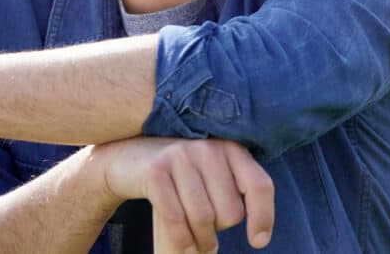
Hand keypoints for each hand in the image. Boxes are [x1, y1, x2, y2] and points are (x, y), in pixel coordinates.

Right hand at [97, 137, 273, 252]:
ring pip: (204, 219)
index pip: (259, 185)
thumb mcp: (209, 173)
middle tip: (207, 231)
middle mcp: (207, 148)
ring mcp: (180, 157)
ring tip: (198, 245)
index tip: (258, 241)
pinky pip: (176, 219)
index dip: (263, 217)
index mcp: (229, 147)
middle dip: (220, 231)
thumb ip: (234, 190)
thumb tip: (261, 235)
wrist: (126, 158)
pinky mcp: (155, 171)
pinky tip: (185, 248)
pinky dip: (183, 241)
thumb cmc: (178, 174)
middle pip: (231, 212)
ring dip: (202, 242)